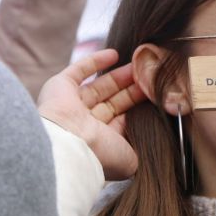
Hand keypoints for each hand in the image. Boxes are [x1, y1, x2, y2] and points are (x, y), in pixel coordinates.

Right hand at [38, 49, 146, 179]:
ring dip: (119, 76)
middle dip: (131, 90)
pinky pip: (79, 71)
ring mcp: (71, 106)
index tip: (155, 97)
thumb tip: (154, 141)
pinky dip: (95, 61)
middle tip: (150, 78)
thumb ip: (142, 148)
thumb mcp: (130, 160)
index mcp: (100, 143)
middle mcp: (85, 125)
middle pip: (113, 102)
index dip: (137, 110)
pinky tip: (115, 54)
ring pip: (99, 87)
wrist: (70, 145)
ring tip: (139, 66)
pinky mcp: (60, 87)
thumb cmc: (100, 156)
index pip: (121, 122)